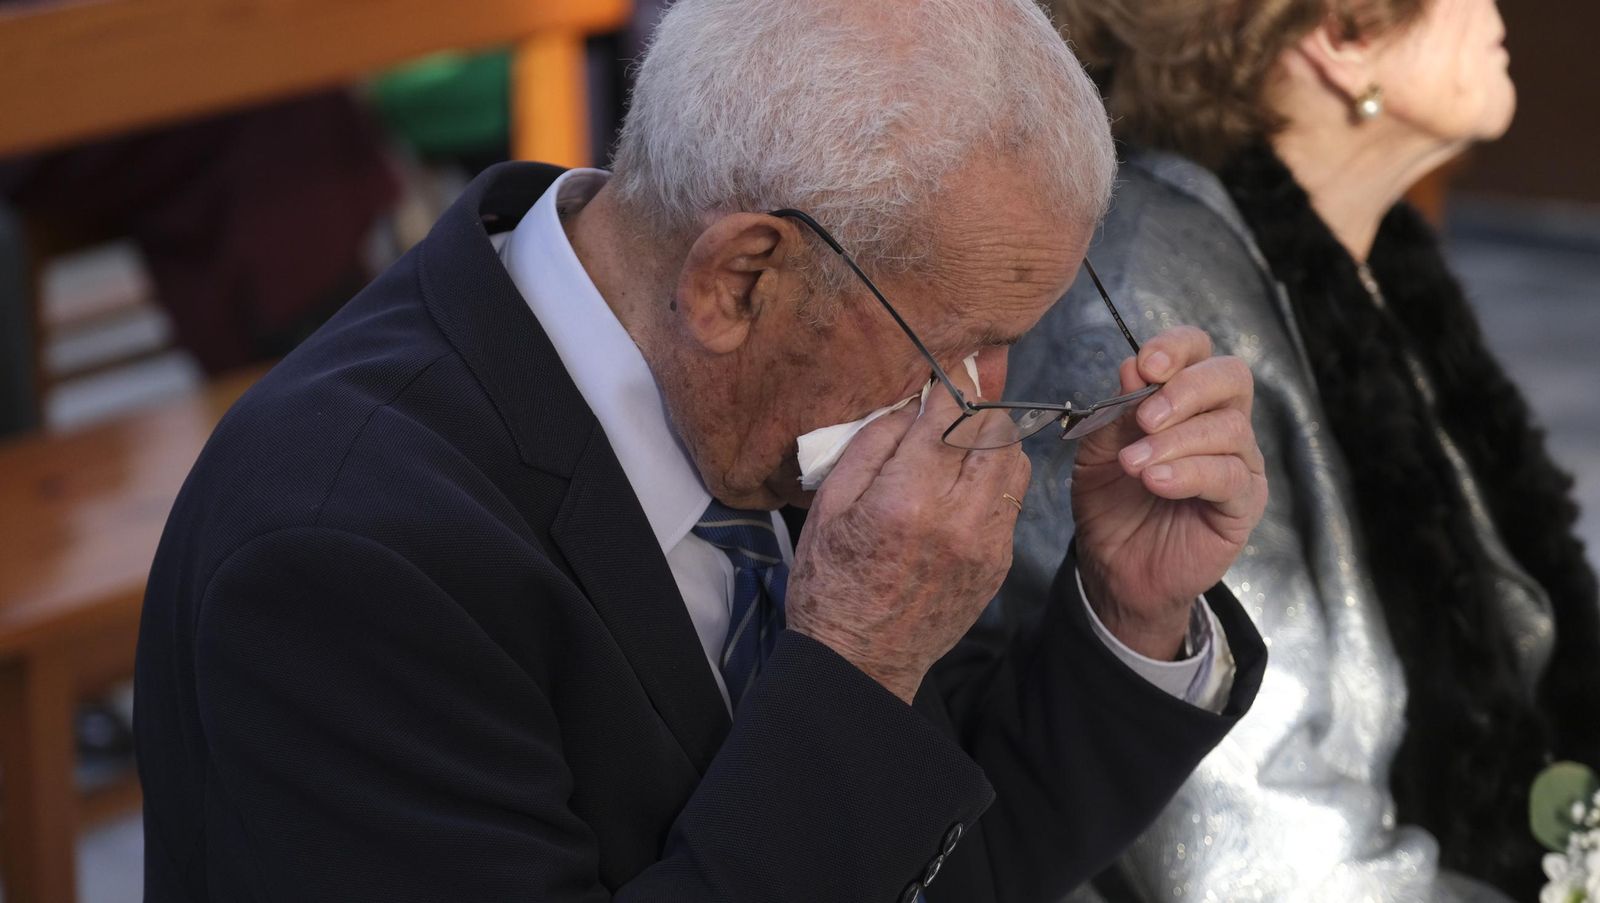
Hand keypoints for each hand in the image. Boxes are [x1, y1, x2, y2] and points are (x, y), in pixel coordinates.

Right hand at [786, 356, 1028, 703]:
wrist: (860, 661)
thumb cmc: (830, 583)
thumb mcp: (828, 506)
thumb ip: (871, 447)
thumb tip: (907, 405)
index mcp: (908, 499)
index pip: (948, 415)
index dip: (953, 380)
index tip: (954, 359)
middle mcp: (958, 519)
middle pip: (995, 431)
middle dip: (979, 403)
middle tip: (963, 388)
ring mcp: (986, 544)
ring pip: (1014, 463)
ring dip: (994, 438)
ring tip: (965, 434)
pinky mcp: (998, 564)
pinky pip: (1011, 501)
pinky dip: (993, 479)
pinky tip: (964, 481)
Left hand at [1070, 326, 1267, 659]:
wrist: (1113, 565)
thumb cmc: (1109, 501)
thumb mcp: (1097, 449)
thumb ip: (1116, 409)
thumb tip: (1133, 366)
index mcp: (1186, 399)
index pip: (1199, 350)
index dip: (1177, 347)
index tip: (1145, 366)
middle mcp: (1221, 422)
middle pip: (1230, 376)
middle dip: (1185, 390)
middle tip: (1144, 420)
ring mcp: (1238, 461)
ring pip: (1229, 428)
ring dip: (1175, 442)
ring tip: (1134, 465)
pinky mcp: (1243, 503)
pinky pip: (1229, 476)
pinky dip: (1189, 474)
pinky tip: (1156, 482)